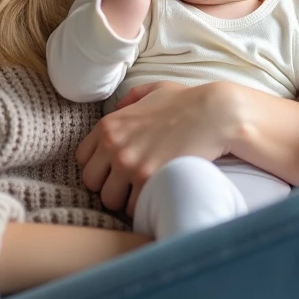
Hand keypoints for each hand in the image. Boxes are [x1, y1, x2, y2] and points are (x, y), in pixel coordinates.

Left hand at [76, 81, 236, 215]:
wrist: (215, 114)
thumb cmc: (187, 102)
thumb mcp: (154, 90)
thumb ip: (130, 99)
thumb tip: (118, 108)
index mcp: (109, 125)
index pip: (82, 159)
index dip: (99, 167)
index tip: (114, 170)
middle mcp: (113, 145)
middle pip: (91, 183)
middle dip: (108, 185)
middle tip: (128, 184)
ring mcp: (129, 164)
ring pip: (110, 199)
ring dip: (125, 199)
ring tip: (143, 192)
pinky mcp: (149, 181)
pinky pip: (133, 207)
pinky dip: (144, 206)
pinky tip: (157, 195)